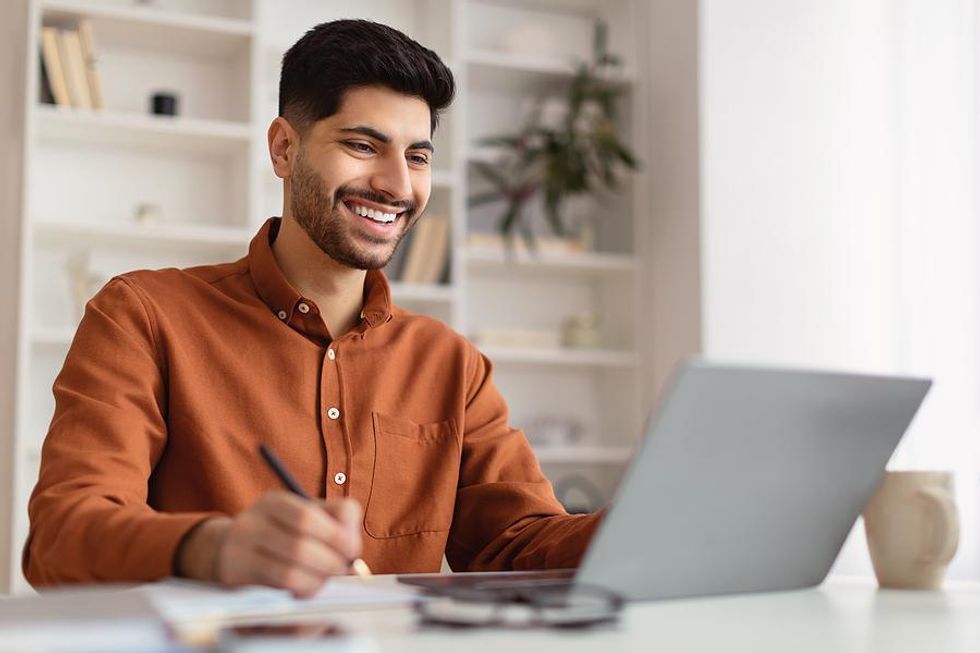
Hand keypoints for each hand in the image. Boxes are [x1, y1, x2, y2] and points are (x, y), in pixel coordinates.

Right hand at [177, 492, 362, 597]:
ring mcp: (240, 551)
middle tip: (342, 569)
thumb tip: (353, 548)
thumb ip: (339, 520)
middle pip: (300, 546)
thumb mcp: (307, 514)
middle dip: (331, 562)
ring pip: (290, 572)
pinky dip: (302, 590)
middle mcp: (252, 523)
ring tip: (325, 578)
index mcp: (274, 502)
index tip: (353, 549)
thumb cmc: (282, 532)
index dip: (336, 536)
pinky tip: (306, 587)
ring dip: (318, 579)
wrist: (229, 549)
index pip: (307, 517)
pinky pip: (278, 588)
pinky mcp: (237, 576)